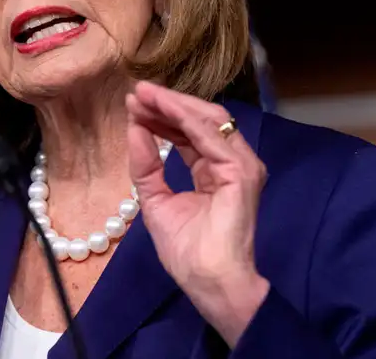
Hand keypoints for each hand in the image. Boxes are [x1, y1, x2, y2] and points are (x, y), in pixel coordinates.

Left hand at [125, 81, 270, 346]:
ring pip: (208, 120)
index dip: (161, 117)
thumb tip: (135, 131)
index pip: (187, 134)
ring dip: (174, 104)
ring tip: (145, 95)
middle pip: (199, 121)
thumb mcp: (157, 202)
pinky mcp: (242, 171)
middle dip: (166, 104)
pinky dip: (185, 119)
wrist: (210, 283)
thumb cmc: (189, 253)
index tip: (134, 104)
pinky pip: (211, 136)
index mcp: (213, 171)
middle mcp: (231, 162)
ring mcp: (241, 165)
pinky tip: (163, 108)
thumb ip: (147, 167)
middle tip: (137, 92)